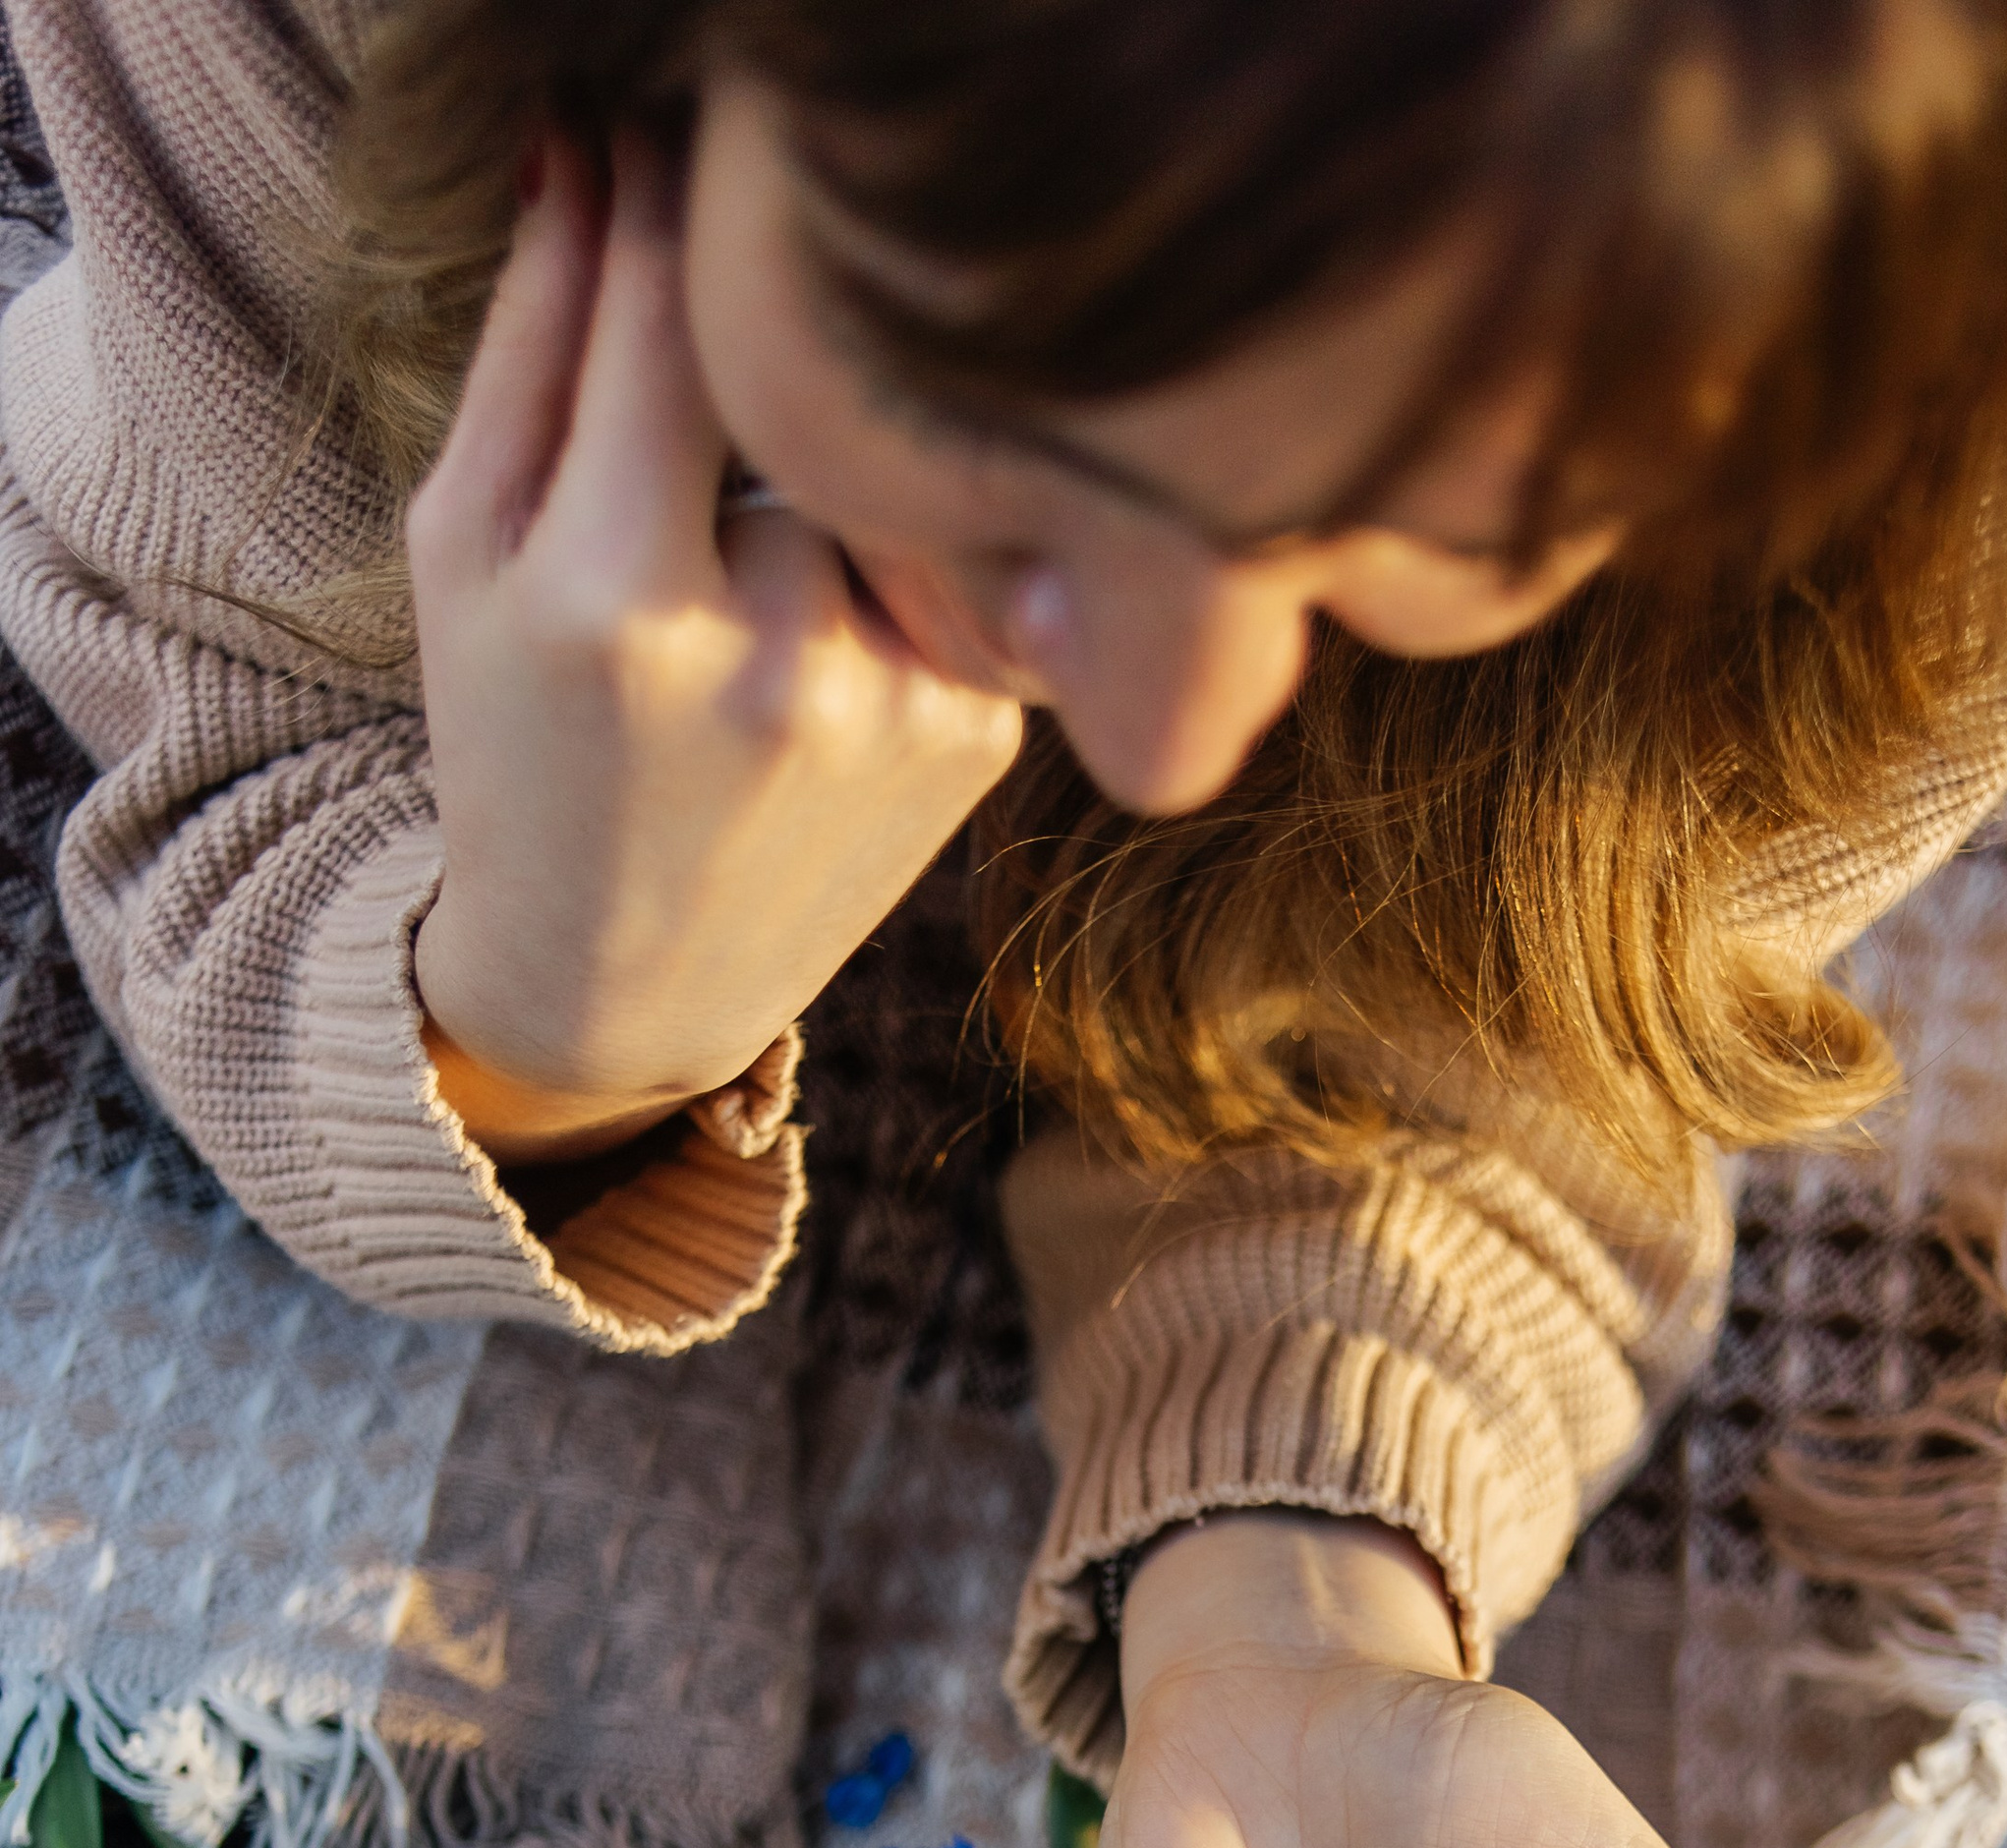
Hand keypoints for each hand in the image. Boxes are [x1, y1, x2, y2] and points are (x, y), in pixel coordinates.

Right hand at [406, 131, 1022, 1162]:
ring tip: (750, 532)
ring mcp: (897, 701)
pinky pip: (939, 555)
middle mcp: (775, 656)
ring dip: (823, 454)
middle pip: (791, 380)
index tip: (661, 136)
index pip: (668, 306)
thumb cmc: (517, 747)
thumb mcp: (464, 551)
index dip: (665, 193)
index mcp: (615, 602)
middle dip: (751, 330)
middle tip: (722, 314)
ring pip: (877, 466)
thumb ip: (532, 339)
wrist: (626, 988)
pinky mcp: (979, 730)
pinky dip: (884, 550)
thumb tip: (594, 142)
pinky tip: (814, 622)